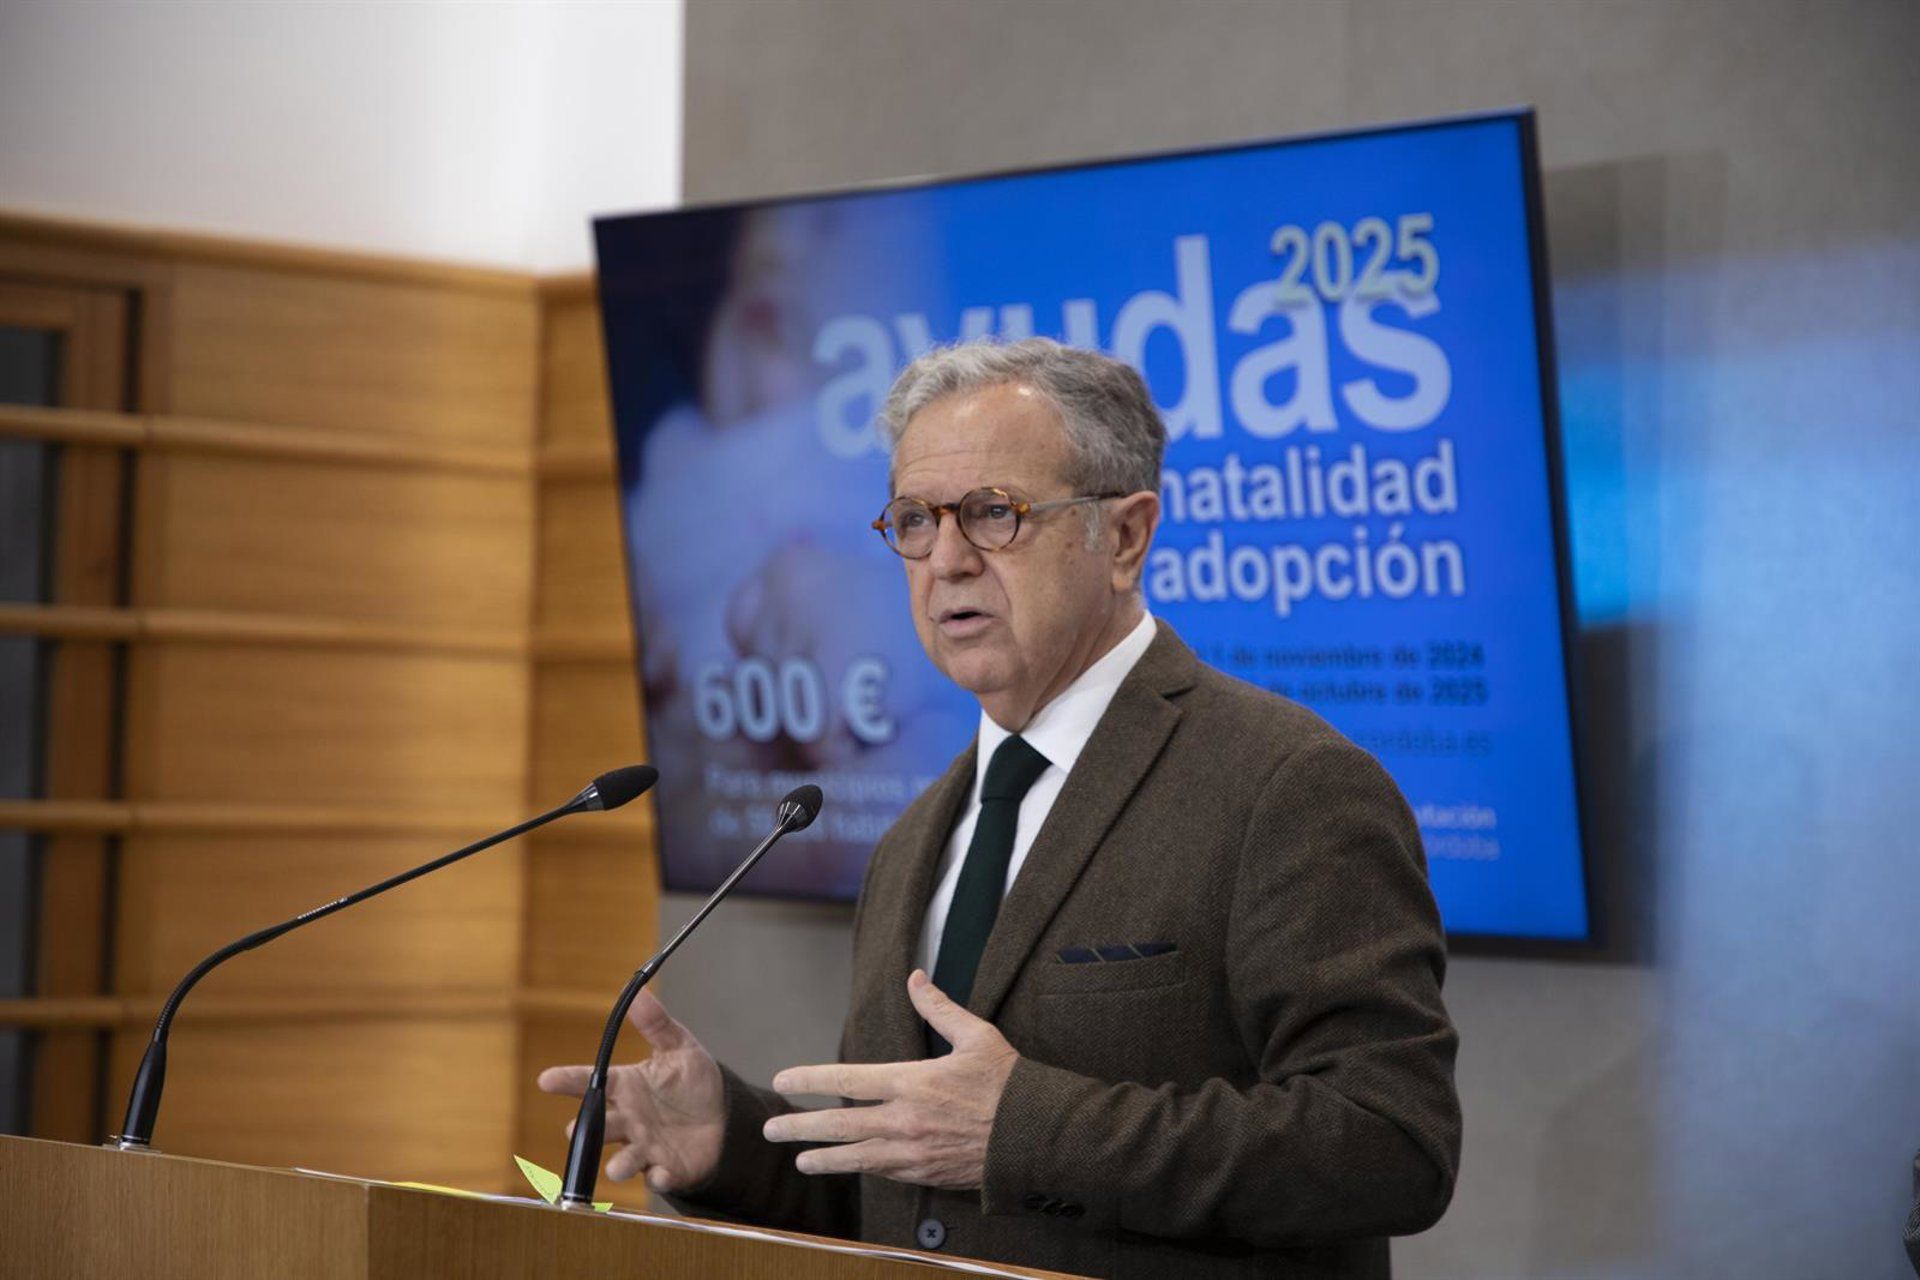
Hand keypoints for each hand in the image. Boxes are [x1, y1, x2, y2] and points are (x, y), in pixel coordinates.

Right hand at [536, 989, 725, 1193]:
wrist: (723, 1117)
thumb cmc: (692, 1081)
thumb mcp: (679, 1047)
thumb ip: (657, 1024)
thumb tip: (639, 993)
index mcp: (626, 1087)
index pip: (592, 1082)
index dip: (567, 1081)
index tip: (546, 1079)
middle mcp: (628, 1119)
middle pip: (600, 1125)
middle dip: (587, 1129)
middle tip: (574, 1128)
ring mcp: (644, 1146)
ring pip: (622, 1159)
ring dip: (618, 1164)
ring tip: (617, 1167)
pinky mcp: (665, 1168)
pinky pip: (657, 1177)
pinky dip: (659, 1177)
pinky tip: (663, 1173)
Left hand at [762, 970, 1017, 1189]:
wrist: (1036, 1136)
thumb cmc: (1008, 1082)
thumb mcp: (976, 1036)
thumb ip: (939, 1008)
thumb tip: (916, 978)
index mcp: (913, 1082)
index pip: (848, 1079)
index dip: (811, 1079)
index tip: (783, 1080)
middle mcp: (905, 1120)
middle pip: (840, 1125)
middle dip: (800, 1128)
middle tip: (771, 1130)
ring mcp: (913, 1151)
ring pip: (855, 1157)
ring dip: (823, 1158)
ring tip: (800, 1160)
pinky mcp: (926, 1173)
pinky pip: (884, 1172)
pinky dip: (862, 1168)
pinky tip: (849, 1165)